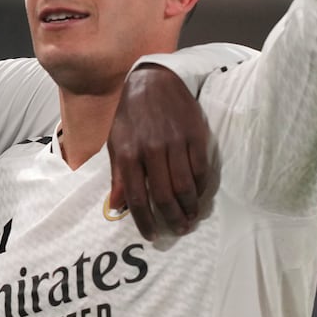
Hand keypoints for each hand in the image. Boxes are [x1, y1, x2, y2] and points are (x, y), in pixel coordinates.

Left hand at [107, 64, 210, 238]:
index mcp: (128, 153)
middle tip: (178, 230)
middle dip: (172, 219)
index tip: (151, 235)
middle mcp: (152, 150)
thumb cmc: (131, 115)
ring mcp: (175, 143)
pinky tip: (198, 196)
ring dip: (190, 208)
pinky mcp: (195, 136)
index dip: (144, 220)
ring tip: (190, 218)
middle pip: (164, 196)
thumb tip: (116, 206)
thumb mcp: (116, 142)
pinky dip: (201, 188)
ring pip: (185, 186)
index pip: (137, 197)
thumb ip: (118, 175)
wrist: (154, 81)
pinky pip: (200, 170)